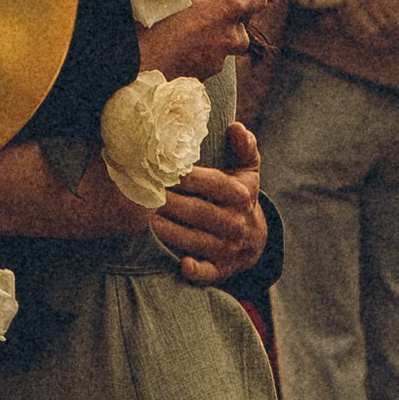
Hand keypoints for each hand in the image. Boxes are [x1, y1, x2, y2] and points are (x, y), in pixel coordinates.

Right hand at [137, 0, 263, 81]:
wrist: (125, 58)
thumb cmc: (144, 14)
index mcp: (227, 4)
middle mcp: (229, 35)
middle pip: (240, 31)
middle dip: (223, 26)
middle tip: (195, 19)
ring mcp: (216, 61)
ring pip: (219, 51)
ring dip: (206, 45)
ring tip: (175, 37)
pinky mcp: (201, 81)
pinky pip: (202, 67)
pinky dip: (191, 61)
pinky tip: (167, 54)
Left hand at [153, 120, 269, 284]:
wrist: (255, 240)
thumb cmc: (241, 197)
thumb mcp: (248, 172)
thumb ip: (244, 147)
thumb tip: (236, 127)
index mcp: (240, 195)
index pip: (213, 183)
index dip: (188, 177)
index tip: (163, 168)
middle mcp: (236, 222)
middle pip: (200, 212)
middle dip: (171, 203)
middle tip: (143, 194)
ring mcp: (229, 248)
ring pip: (197, 240)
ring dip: (171, 232)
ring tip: (146, 220)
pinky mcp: (222, 269)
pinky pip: (208, 272)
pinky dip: (196, 270)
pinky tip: (181, 264)